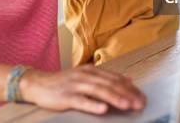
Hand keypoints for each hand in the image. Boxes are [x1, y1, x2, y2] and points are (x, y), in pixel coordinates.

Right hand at [19, 65, 145, 114]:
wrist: (37, 83)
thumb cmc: (63, 82)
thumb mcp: (86, 75)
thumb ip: (106, 77)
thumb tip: (129, 78)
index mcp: (91, 70)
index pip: (115, 78)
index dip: (130, 88)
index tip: (142, 97)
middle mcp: (85, 75)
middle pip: (110, 84)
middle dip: (127, 94)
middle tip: (140, 103)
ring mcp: (75, 85)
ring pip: (99, 91)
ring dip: (115, 98)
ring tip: (128, 105)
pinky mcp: (65, 96)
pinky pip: (81, 101)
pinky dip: (93, 105)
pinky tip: (103, 109)